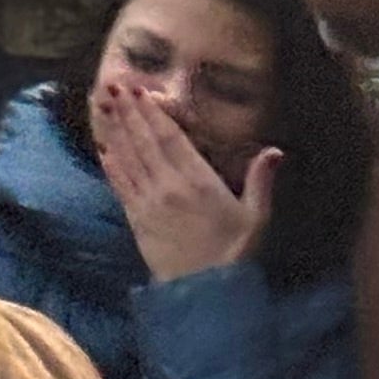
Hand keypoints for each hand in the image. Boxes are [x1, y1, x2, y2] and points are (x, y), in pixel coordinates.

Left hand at [96, 79, 275, 280]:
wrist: (206, 293)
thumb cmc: (235, 253)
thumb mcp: (255, 217)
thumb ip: (261, 181)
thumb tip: (275, 151)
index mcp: (199, 181)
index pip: (171, 139)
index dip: (154, 113)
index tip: (140, 91)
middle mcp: (169, 187)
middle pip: (145, 142)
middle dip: (129, 112)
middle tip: (114, 85)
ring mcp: (149, 202)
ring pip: (129, 158)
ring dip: (116, 130)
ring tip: (104, 104)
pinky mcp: (136, 220)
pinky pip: (120, 186)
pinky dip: (111, 165)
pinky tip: (103, 148)